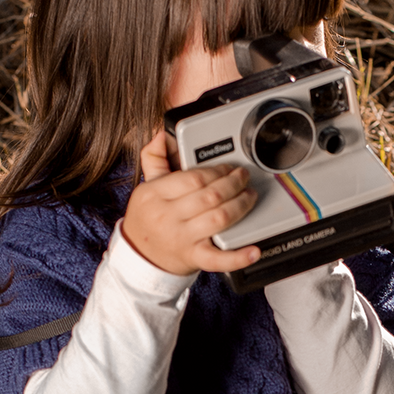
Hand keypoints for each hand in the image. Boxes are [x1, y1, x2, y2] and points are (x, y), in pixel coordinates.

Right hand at [123, 128, 260, 275]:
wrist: (140, 256)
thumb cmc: (147, 219)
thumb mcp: (146, 186)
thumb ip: (155, 158)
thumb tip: (163, 134)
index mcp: (155, 194)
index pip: (193, 177)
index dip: (217, 170)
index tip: (228, 167)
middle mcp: (167, 216)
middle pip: (210, 196)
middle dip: (234, 184)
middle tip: (243, 178)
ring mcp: (181, 239)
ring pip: (219, 218)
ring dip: (241, 205)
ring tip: (249, 196)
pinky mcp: (193, 258)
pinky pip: (218, 259)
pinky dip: (238, 256)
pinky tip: (253, 251)